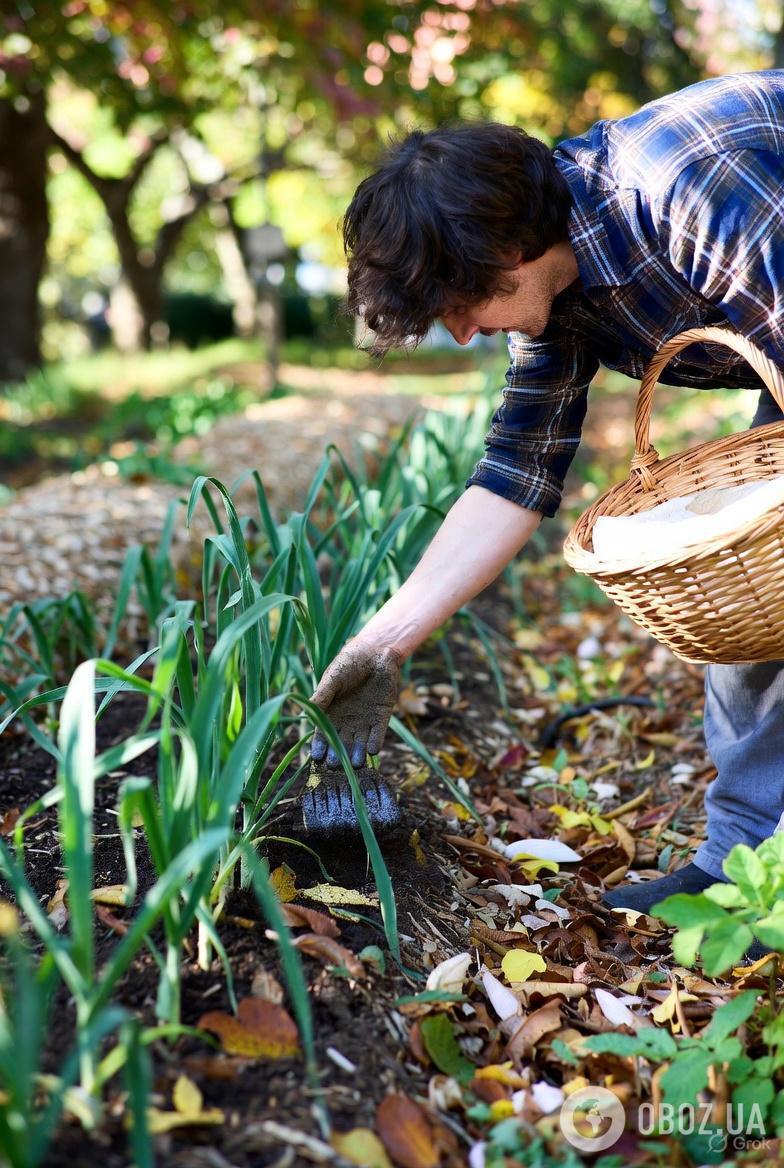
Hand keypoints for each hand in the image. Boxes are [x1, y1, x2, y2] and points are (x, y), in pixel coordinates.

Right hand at [309, 639, 401, 767]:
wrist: (376, 654)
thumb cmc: (349, 663)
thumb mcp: (332, 678)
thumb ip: (322, 696)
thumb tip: (306, 712)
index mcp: (331, 713)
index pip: (323, 735)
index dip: (320, 747)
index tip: (317, 758)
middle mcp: (346, 721)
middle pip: (341, 744)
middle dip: (338, 756)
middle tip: (335, 766)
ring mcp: (364, 721)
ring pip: (359, 744)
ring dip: (358, 755)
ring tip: (356, 764)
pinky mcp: (381, 717)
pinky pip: (378, 735)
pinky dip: (375, 743)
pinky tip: (372, 751)